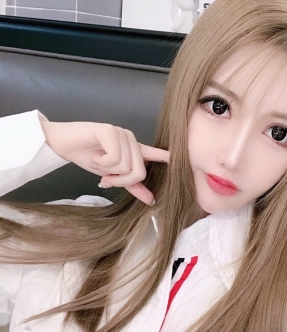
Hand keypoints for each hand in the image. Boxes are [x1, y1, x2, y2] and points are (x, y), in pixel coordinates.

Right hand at [40, 121, 168, 204]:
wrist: (63, 144)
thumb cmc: (88, 157)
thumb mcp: (112, 176)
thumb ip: (132, 185)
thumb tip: (151, 200)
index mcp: (133, 149)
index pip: (154, 153)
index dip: (166, 157)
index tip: (178, 160)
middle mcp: (131, 140)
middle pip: (139, 171)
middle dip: (120, 181)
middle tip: (105, 178)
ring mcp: (122, 134)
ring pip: (127, 167)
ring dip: (108, 172)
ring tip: (97, 162)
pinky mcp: (111, 131)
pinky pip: (115, 158)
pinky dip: (101, 163)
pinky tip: (94, 155)